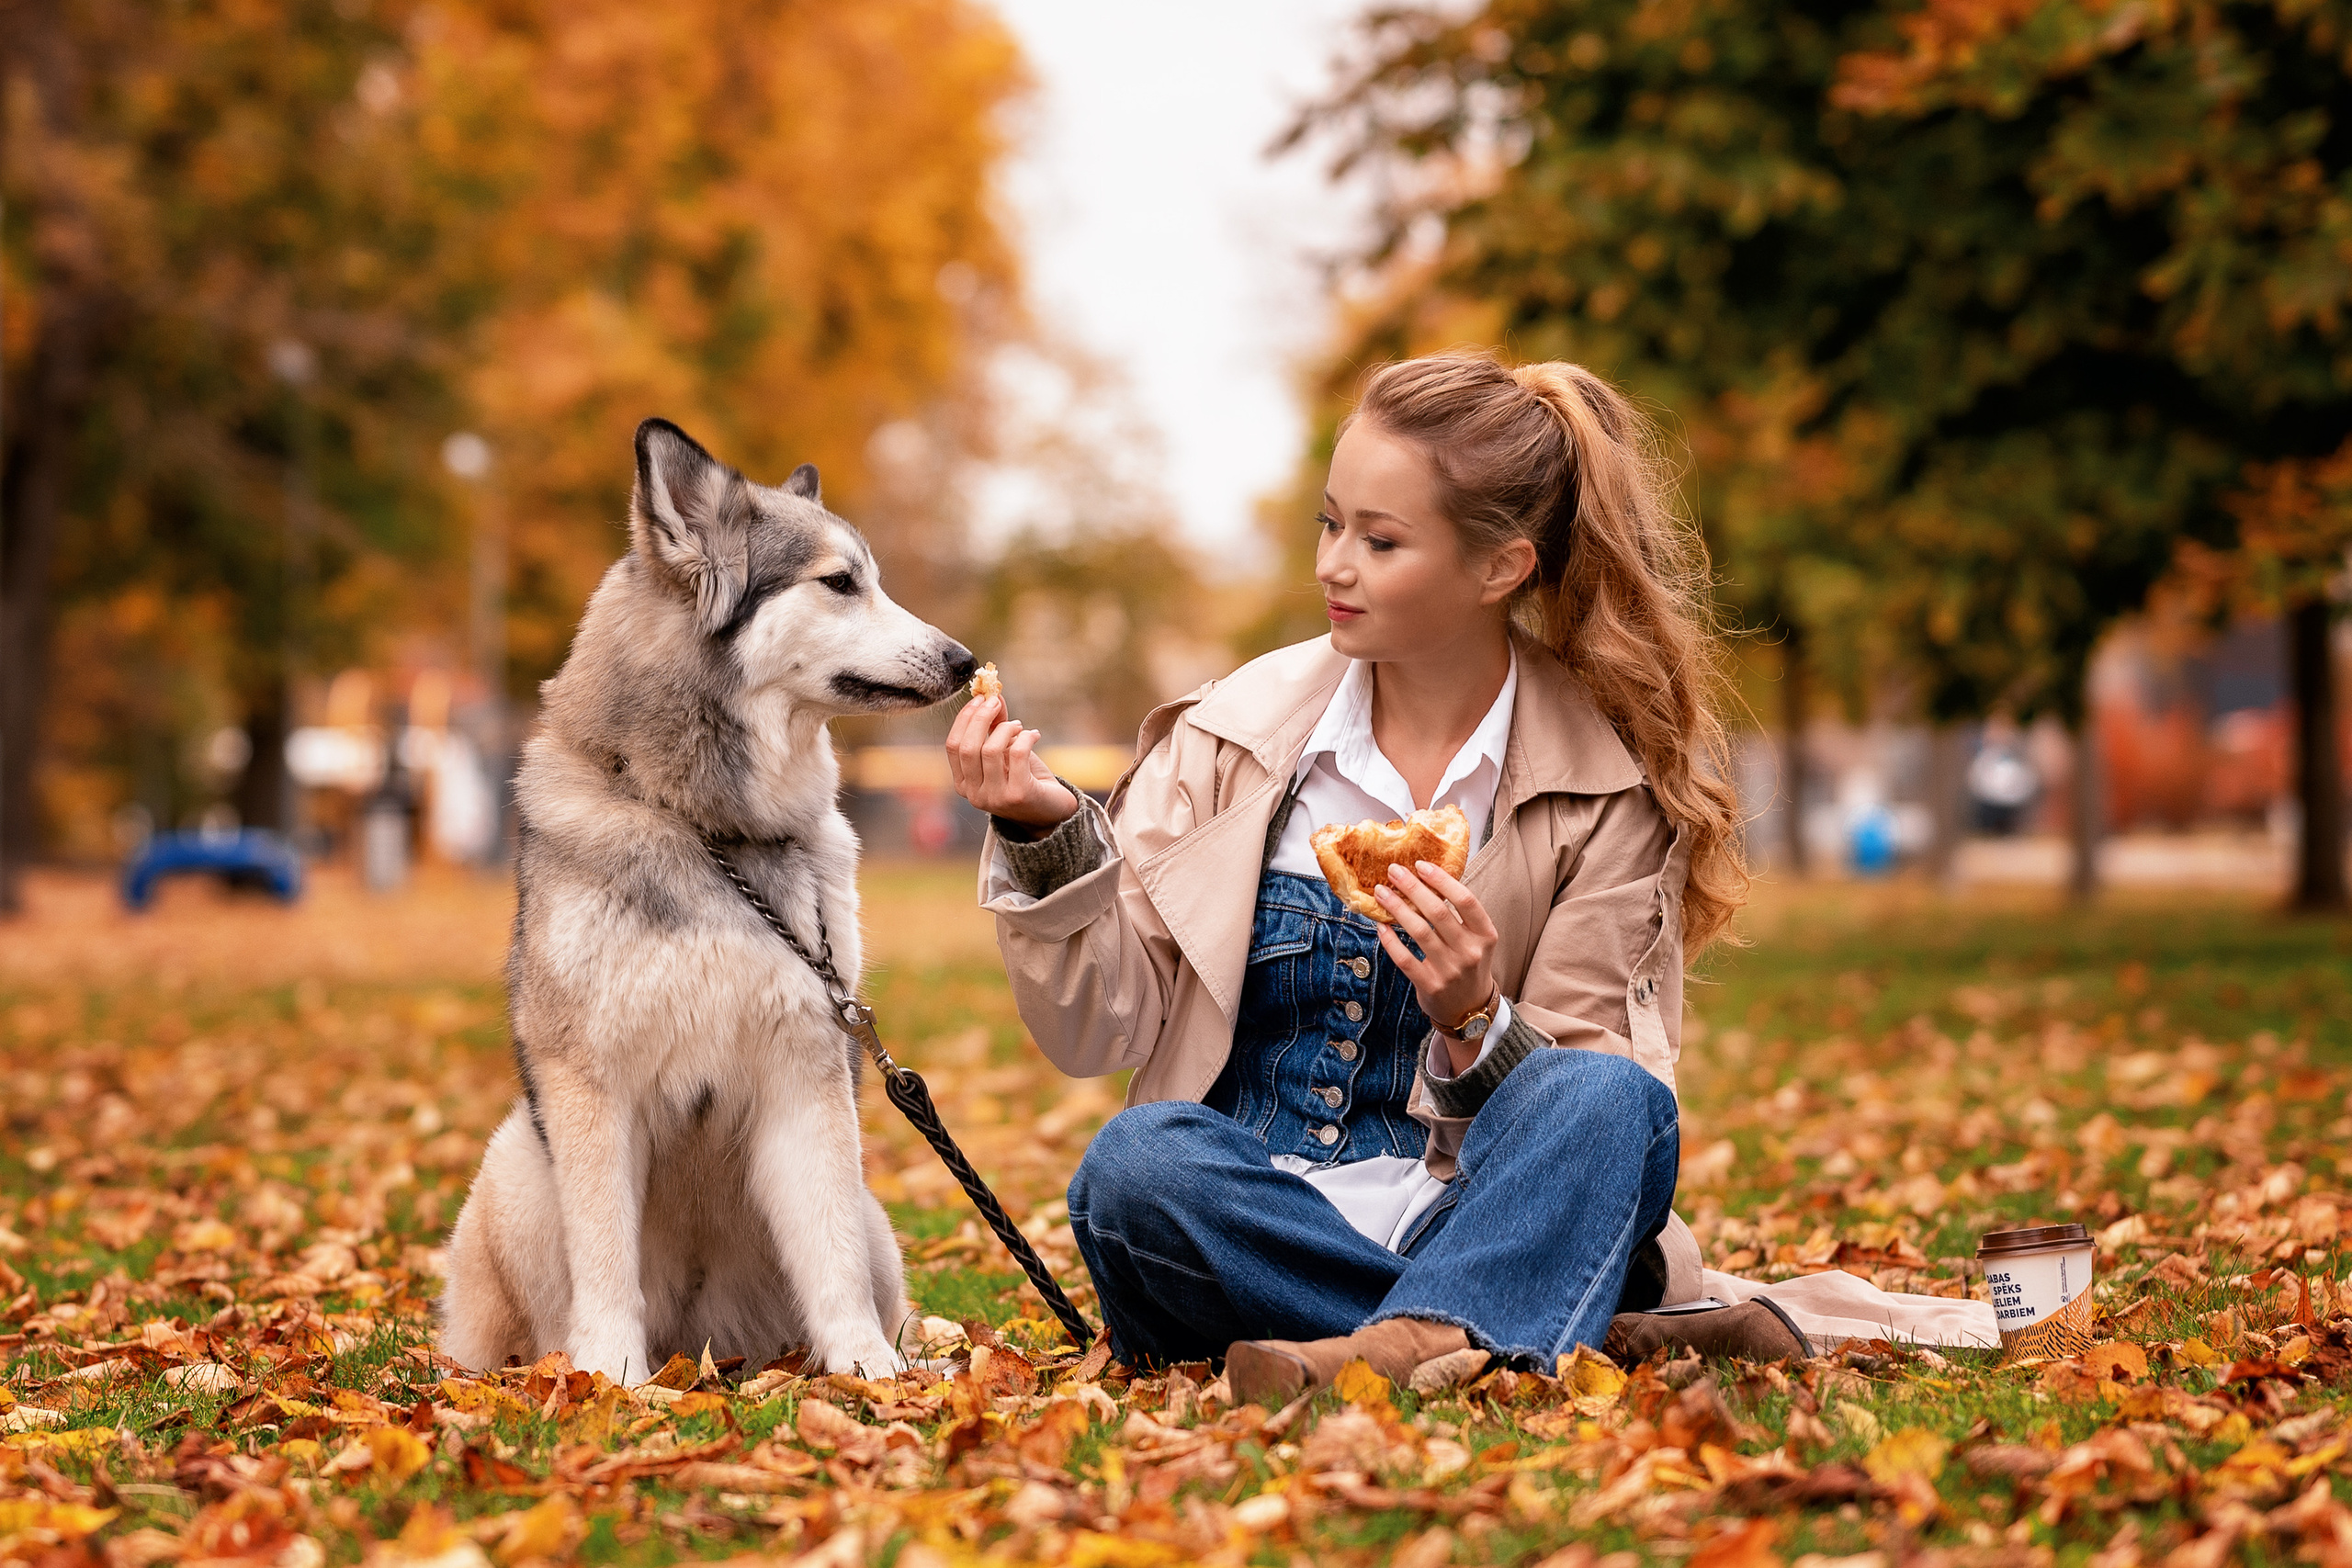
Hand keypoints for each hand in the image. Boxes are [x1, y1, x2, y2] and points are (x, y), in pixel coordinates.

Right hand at [945, 692, 1077, 827]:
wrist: (1052, 811)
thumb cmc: (1026, 778)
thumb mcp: (1005, 752)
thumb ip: (996, 726)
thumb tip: (992, 694)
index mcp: (963, 784)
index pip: (953, 746)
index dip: (965, 718)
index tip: (980, 699)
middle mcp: (974, 794)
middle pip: (968, 747)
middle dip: (982, 718)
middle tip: (996, 702)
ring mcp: (995, 798)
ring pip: (991, 750)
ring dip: (1007, 729)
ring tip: (1020, 726)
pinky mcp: (1018, 796)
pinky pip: (1017, 754)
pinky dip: (1026, 737)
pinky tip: (1034, 735)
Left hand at [1373, 861, 1498, 1074]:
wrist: (1470, 1010)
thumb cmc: (1470, 965)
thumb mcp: (1477, 940)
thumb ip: (1460, 914)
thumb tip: (1428, 878)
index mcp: (1486, 935)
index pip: (1465, 900)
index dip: (1442, 880)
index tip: (1420, 865)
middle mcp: (1470, 952)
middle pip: (1438, 912)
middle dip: (1412, 887)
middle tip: (1394, 871)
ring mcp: (1450, 970)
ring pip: (1419, 931)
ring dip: (1397, 908)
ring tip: (1382, 892)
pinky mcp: (1430, 985)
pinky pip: (1404, 958)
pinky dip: (1390, 940)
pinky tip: (1380, 925)